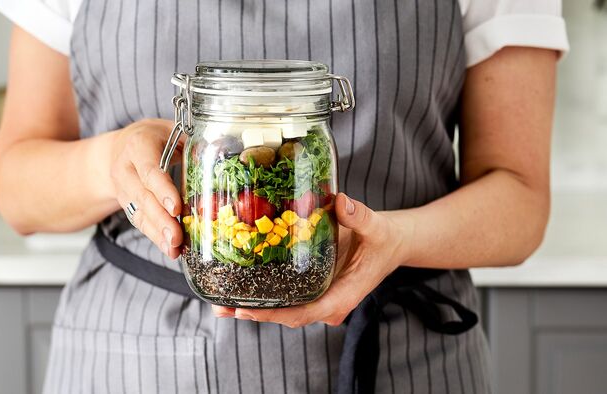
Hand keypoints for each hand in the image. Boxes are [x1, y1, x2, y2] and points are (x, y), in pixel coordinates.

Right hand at [109, 118, 183, 258]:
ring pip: (139, 213)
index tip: (176, 208)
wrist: (121, 147)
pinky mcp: (127, 205)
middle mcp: (125, 168)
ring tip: (175, 250)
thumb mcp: (173, 131)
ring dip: (158, 234)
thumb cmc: (156, 138)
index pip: (149, 170)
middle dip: (161, 220)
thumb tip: (227, 152)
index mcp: (138, 146)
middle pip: (143, 197)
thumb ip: (193, 143)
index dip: (162, 190)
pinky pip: (140, 222)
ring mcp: (123, 189)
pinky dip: (156, 237)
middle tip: (177, 238)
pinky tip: (170, 250)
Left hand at [212, 193, 409, 326]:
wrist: (390, 243)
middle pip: (288, 315)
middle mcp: (328, 301)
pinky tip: (237, 288)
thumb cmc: (384, 238)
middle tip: (223, 308)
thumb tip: (341, 201)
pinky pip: (286, 295)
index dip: (277, 313)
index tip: (250, 311)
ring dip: (253, 307)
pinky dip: (263, 293)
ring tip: (219, 304)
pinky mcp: (312, 287)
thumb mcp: (376, 226)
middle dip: (255, 313)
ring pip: (284, 308)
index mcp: (343, 295)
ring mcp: (319, 297)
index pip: (306, 312)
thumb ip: (359, 216)